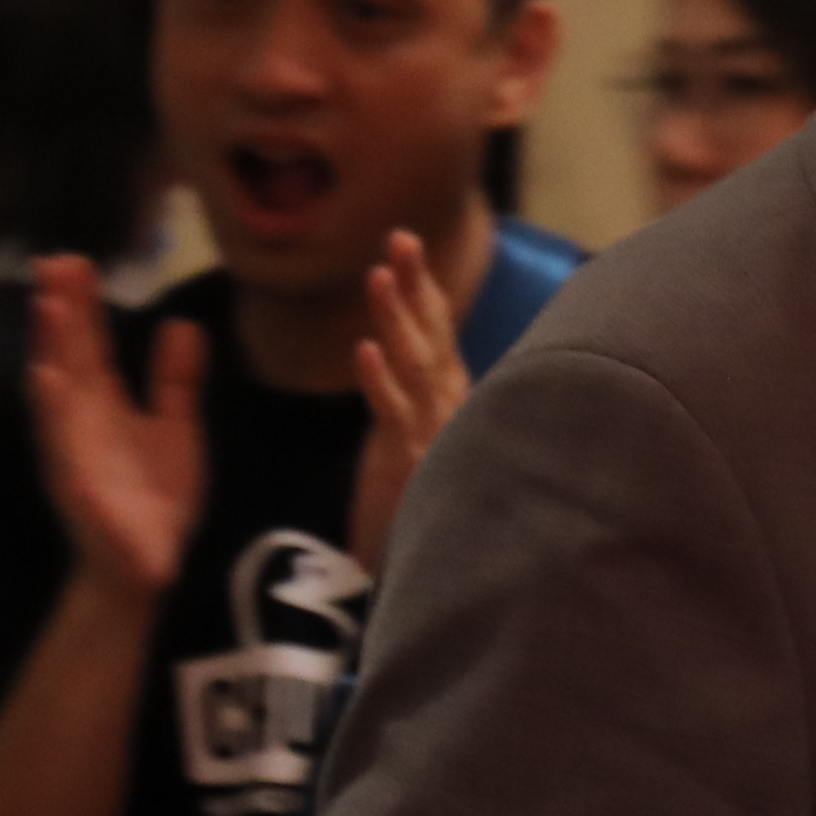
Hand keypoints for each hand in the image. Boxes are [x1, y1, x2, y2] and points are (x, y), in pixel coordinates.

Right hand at [24, 258, 204, 601]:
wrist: (148, 566)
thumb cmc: (155, 498)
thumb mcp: (176, 429)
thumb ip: (175, 381)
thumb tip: (182, 325)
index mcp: (103, 404)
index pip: (89, 344)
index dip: (83, 304)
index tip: (77, 260)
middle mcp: (80, 419)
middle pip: (67, 354)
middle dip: (61, 309)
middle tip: (56, 260)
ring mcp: (73, 449)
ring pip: (56, 391)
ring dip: (49, 347)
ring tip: (48, 304)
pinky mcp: (74, 483)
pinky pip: (60, 443)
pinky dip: (52, 409)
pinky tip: (47, 376)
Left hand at [347, 229, 469, 561]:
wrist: (439, 579)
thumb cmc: (426, 510)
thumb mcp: (427, 444)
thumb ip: (427, 403)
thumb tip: (418, 358)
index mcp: (452, 402)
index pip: (439, 334)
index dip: (423, 288)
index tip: (405, 245)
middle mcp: (451, 411)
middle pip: (433, 337)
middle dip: (416, 285)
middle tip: (398, 237)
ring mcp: (434, 436)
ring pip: (416, 366)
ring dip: (397, 319)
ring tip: (378, 275)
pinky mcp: (412, 467)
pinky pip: (393, 416)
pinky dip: (379, 381)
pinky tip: (363, 349)